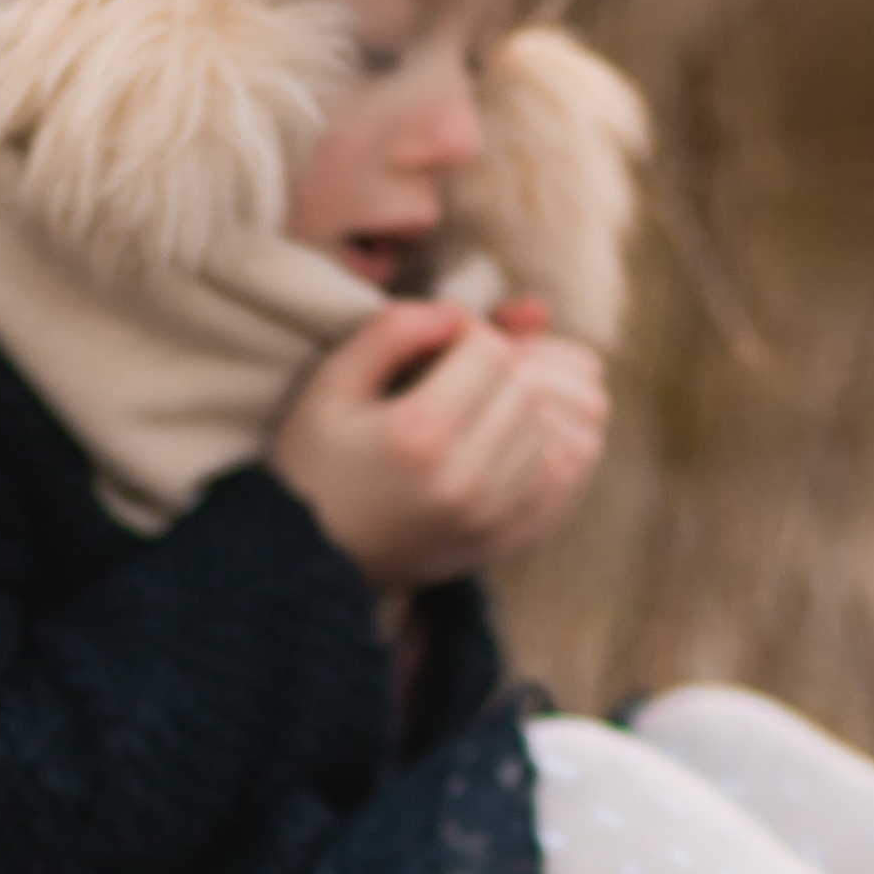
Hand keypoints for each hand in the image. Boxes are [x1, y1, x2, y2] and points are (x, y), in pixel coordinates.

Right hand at [266, 297, 607, 586]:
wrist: (308, 559)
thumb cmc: (314, 461)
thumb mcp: (331, 383)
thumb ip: (391, 332)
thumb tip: (458, 313)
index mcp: (419, 435)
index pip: (492, 353)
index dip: (472, 333)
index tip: (443, 345)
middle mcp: (465, 480)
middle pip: (529, 390)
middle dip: (506, 367)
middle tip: (468, 372)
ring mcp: (492, 517)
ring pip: (554, 432)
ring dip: (529, 407)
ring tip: (486, 404)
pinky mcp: (506, 542)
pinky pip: (565, 480)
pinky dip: (554, 450)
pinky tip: (519, 438)